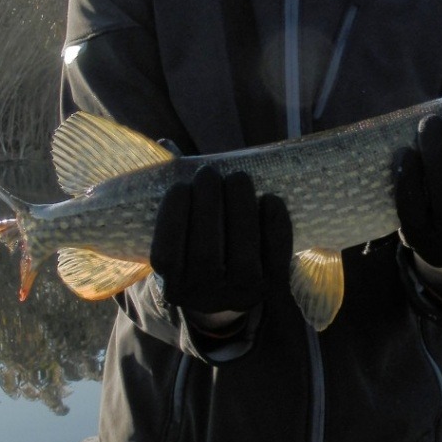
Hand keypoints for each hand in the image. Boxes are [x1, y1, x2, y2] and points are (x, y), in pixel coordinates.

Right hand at [150, 168, 291, 320]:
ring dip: (240, 209)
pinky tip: (269, 198)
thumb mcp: (179, 234)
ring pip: (242, 255)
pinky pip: (275, 256)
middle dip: (208, 205)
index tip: (179, 186)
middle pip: (205, 254)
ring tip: (238, 177)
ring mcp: (241, 294)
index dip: (172, 218)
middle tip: (208, 173)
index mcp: (173, 286)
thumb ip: (174, 194)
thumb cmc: (197, 249)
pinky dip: (274, 224)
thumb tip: (165, 144)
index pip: (166, 257)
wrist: (228, 295)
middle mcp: (205, 296)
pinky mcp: (273, 287)